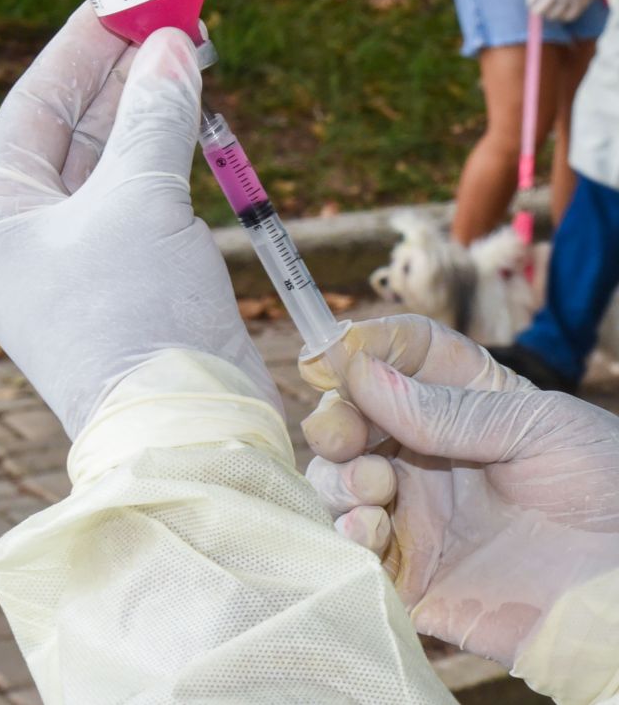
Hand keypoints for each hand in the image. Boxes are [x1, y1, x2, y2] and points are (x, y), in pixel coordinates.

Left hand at [0, 2, 277, 438]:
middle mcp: (29, 240)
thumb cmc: (136, 314)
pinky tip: (192, 117)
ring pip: (110, 164)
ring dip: (146, 113)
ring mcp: (79, 260)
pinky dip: (165, 156)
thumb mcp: (140, 200)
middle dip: (115, 79)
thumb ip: (153, 116)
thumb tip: (172, 48)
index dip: (71, 55)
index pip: (27, 113)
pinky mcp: (128, 275)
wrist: (185, 423)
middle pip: (68, 135)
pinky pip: (141, 197)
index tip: (112, 7)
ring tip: (186, 56)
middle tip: (163, 24)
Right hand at [300, 315, 618, 668]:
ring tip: (371, 487)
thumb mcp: (537, 428)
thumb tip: (361, 373)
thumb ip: (448, 409)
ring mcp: (418, 514)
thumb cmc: (607, 491)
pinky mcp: (413, 576)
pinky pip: (355, 552)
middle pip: (354, 419)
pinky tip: (368, 530)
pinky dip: (343, 536)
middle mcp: (430, 453)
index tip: (332, 350)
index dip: (366, 346)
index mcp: (466, 403)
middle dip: (336, 419)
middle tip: (342, 433)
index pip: (404, 356)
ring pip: (340, 483)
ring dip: (336, 478)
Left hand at [527, 0, 595, 20]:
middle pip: (539, 11)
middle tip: (544, 8)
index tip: (535, 1)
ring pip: (552, 16)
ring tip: (555, 9)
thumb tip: (535, 4)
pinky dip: (565, 16)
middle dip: (539, 10)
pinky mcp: (579, 3)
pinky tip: (565, 11)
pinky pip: (568, 17)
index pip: (530, 0)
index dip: (532, 2)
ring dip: (552, 14)